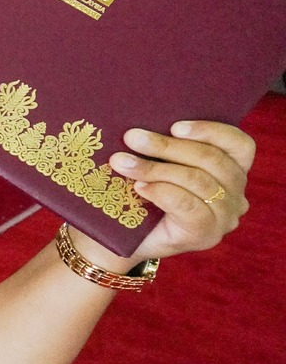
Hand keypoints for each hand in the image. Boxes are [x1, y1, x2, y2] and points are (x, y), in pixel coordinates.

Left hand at [83, 120, 254, 265]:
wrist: (123, 238)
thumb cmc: (139, 194)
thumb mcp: (157, 164)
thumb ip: (165, 146)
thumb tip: (145, 125)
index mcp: (232, 171)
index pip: (240, 145)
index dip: (211, 131)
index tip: (174, 126)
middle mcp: (236, 196)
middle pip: (212, 161)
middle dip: (168, 146)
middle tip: (132, 137)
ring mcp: (224, 218)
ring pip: (198, 181)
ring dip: (155, 168)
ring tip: (123, 162)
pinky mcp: (206, 235)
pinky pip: (188, 206)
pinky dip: (161, 192)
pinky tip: (140, 188)